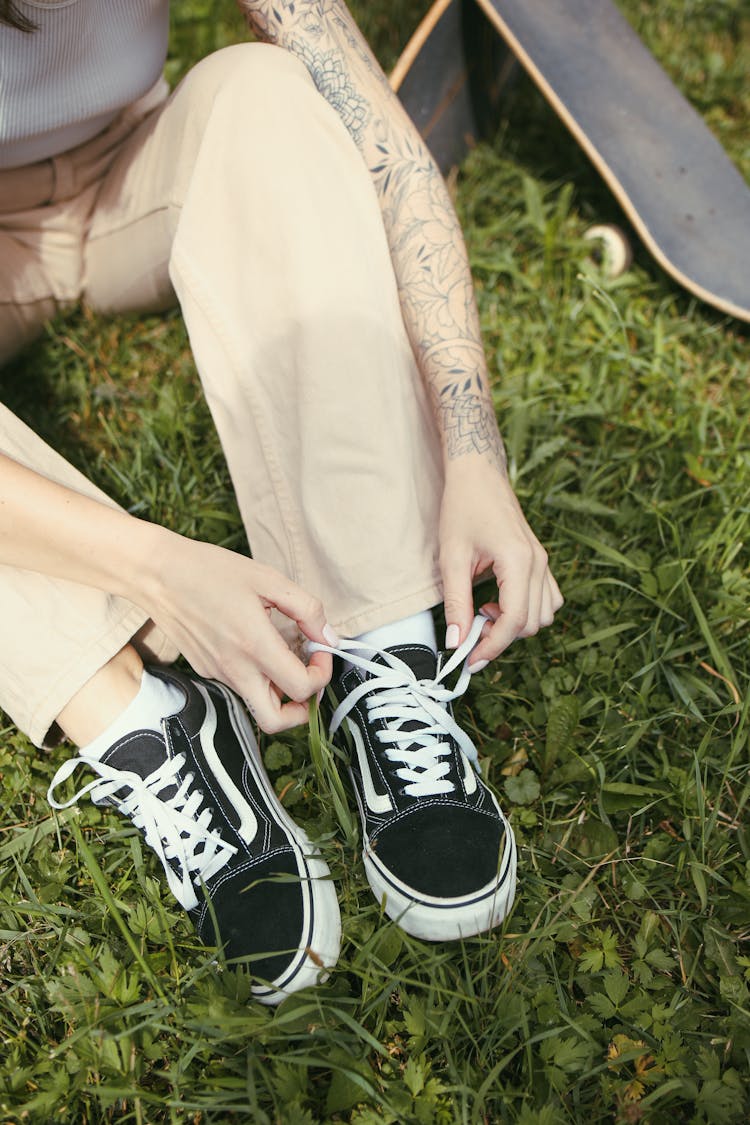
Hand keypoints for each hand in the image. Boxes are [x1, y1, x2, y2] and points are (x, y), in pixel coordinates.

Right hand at [141, 530, 333, 732]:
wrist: (158, 574)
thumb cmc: (211, 570)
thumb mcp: (268, 579)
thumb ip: (306, 609)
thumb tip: (328, 637)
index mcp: (254, 645)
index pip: (301, 688)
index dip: (321, 675)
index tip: (319, 651)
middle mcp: (235, 669)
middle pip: (276, 721)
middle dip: (302, 708)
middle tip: (307, 677)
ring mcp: (217, 674)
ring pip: (257, 706)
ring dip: (279, 693)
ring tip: (283, 657)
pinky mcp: (205, 671)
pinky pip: (239, 686)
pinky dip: (256, 677)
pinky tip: (254, 645)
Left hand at [439, 460, 562, 666]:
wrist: (478, 474)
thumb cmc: (462, 509)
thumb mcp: (452, 558)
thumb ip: (456, 602)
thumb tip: (456, 642)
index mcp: (519, 561)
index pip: (514, 621)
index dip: (492, 647)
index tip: (470, 660)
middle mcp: (539, 563)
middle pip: (532, 624)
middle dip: (501, 636)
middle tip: (469, 630)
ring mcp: (544, 562)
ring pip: (544, 615)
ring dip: (516, 624)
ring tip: (484, 611)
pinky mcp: (542, 561)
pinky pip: (548, 599)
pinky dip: (526, 610)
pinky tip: (499, 601)